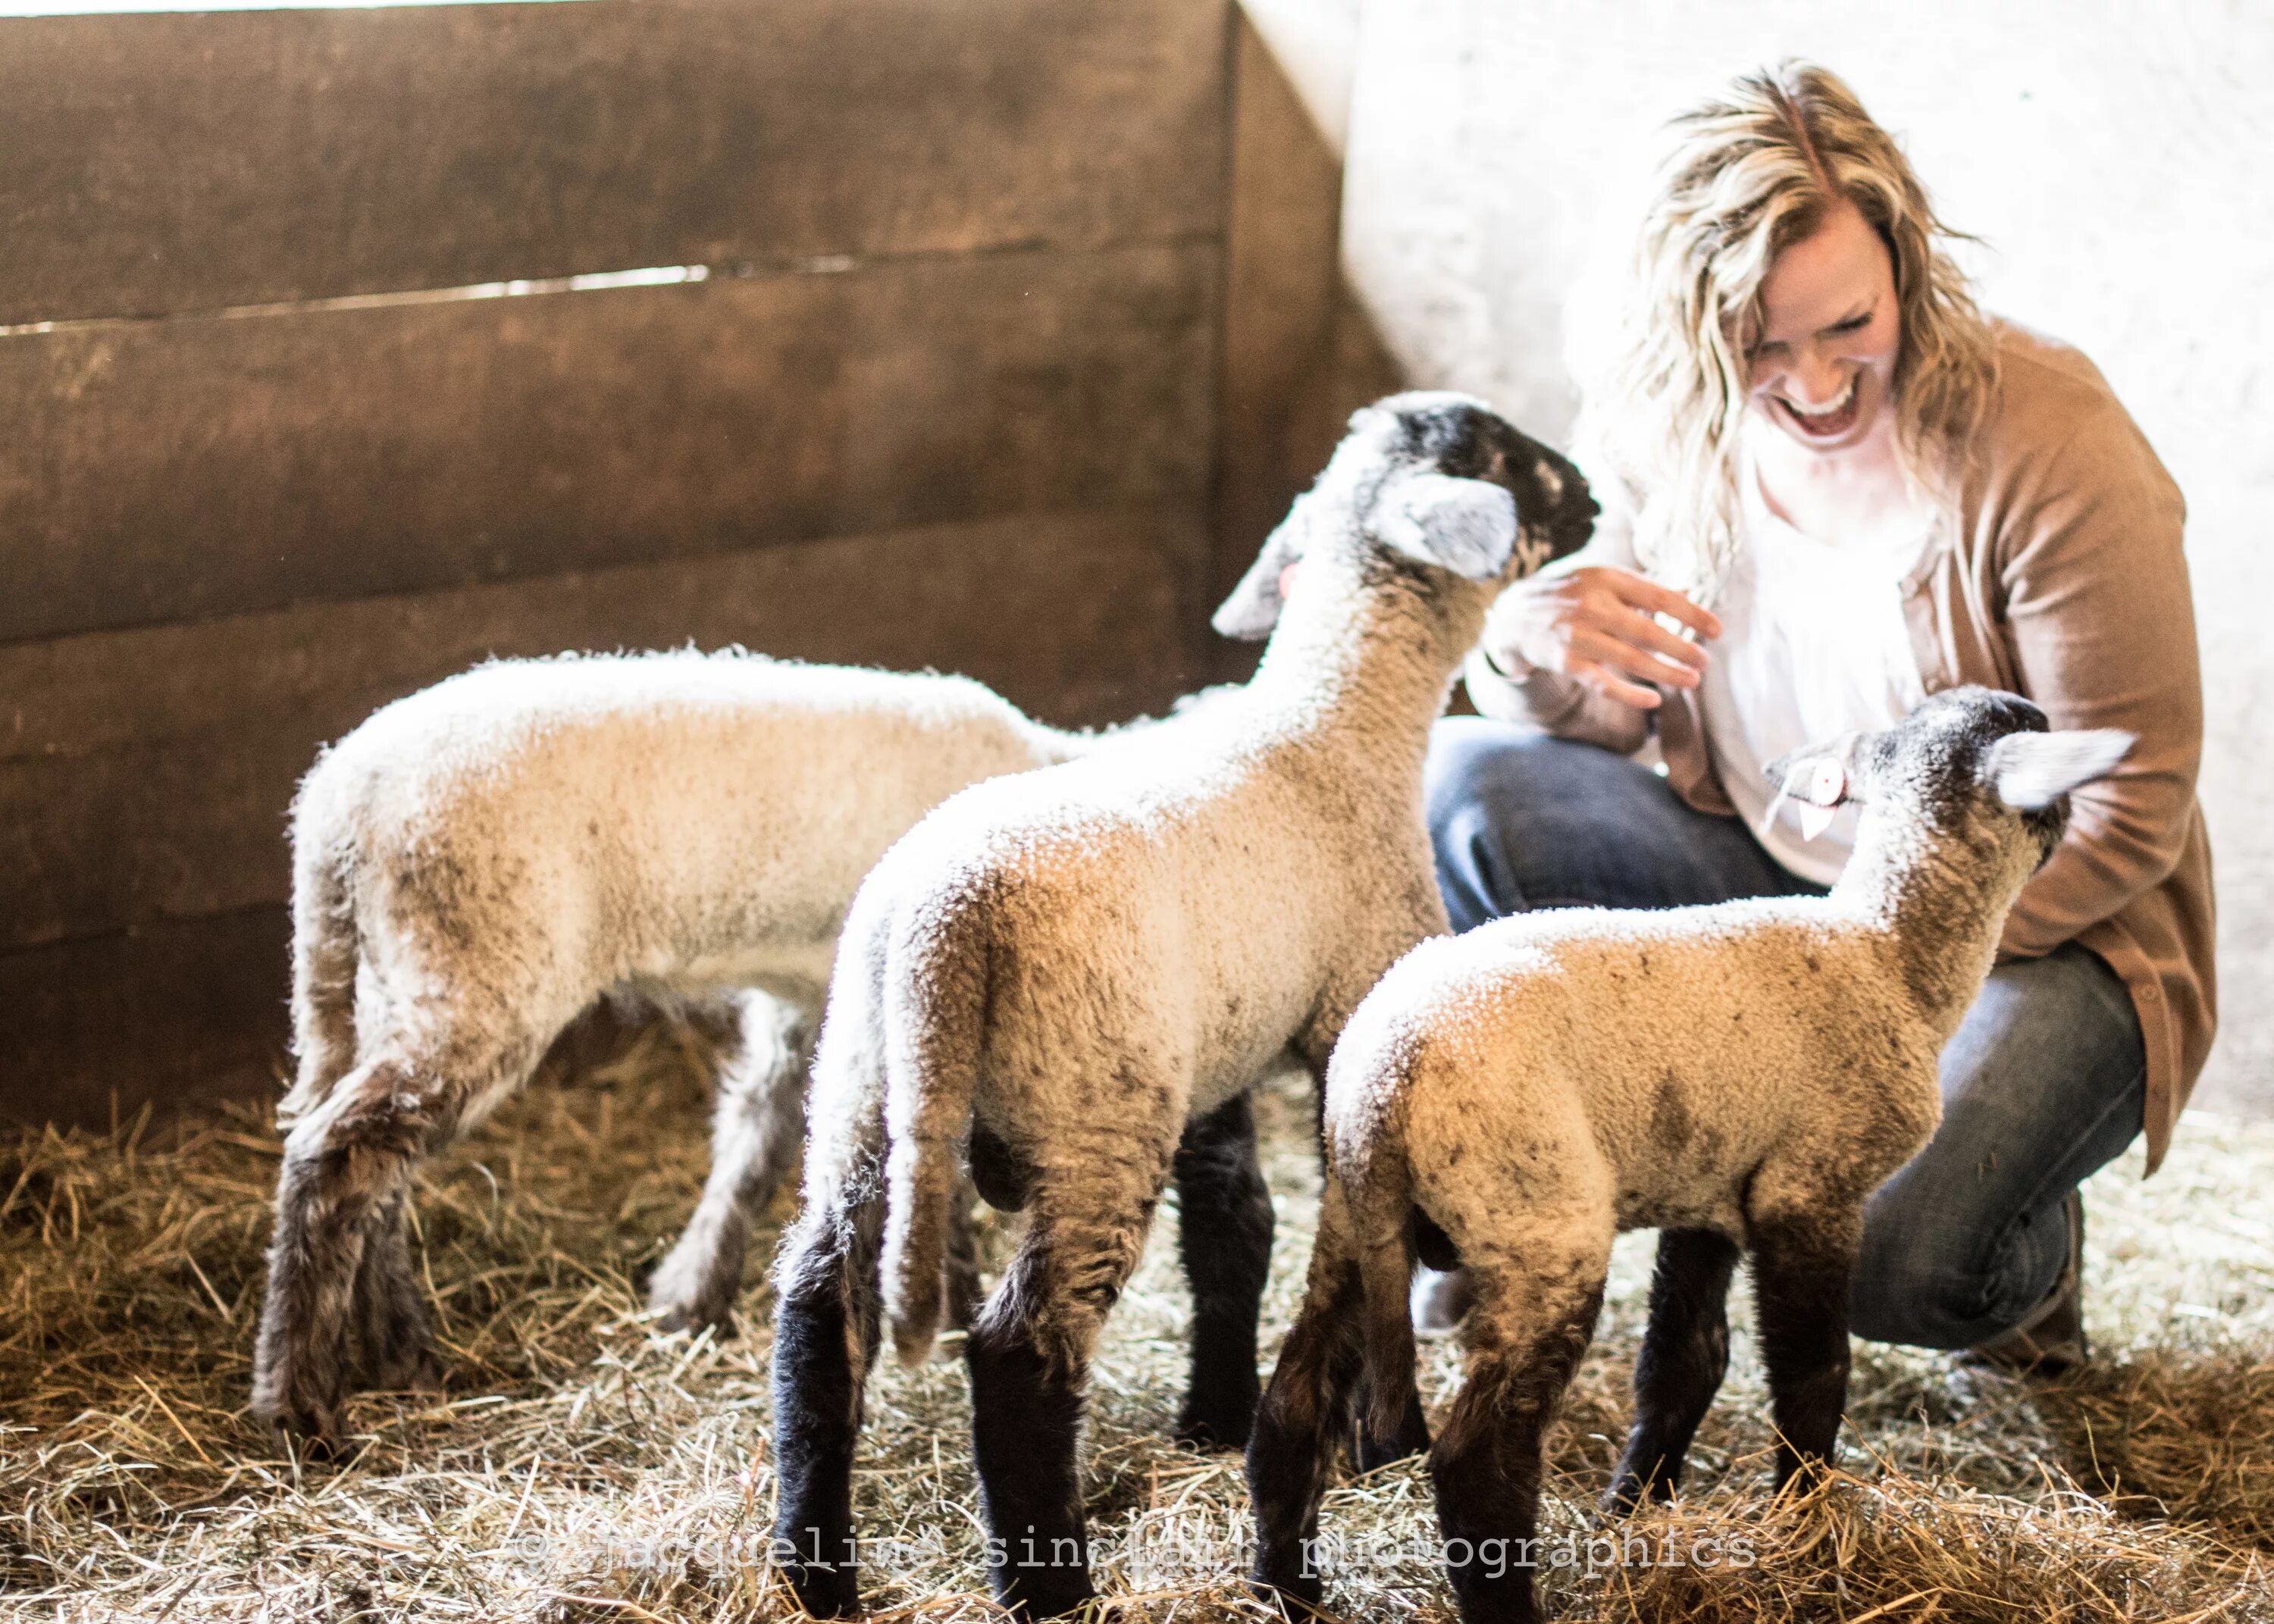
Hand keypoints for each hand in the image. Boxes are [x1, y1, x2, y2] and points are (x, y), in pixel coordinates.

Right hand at [1481, 566, 1720, 710]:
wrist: (1513, 615)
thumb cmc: (1569, 595)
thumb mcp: (1602, 580)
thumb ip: (1642, 589)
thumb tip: (1690, 595)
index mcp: (1607, 577)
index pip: (1659, 595)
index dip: (1692, 614)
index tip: (1717, 630)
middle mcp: (1592, 603)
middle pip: (1647, 630)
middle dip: (1681, 647)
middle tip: (1705, 661)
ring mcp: (1577, 633)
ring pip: (1629, 658)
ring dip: (1664, 672)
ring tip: (1691, 681)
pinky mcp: (1564, 661)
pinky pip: (1602, 681)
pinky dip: (1629, 693)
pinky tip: (1653, 701)